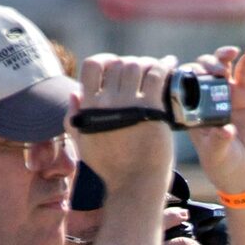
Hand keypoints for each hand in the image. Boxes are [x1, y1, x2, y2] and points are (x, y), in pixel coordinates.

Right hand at [75, 53, 179, 192]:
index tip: (116, 65)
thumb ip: (74, 119)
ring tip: (155, 68)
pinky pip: (156, 75)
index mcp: (89, 108)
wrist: (135, 185)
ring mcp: (129, 105)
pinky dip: (164, 66)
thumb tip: (74, 93)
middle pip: (118, 64)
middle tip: (142, 70)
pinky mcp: (152, 110)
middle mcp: (107, 103)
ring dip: (147, 63)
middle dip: (131, 63)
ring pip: (137, 66)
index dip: (106, 60)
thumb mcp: (83, 144)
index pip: (92, 65)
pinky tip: (170, 64)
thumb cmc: (111, 167)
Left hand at [184, 45, 244, 198]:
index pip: (184, 84)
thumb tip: (226, 130)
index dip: (186, 75)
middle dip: (206, 65)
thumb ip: (219, 142)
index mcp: (193, 110)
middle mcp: (208, 99)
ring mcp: (229, 95)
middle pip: (202, 71)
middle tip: (215, 71)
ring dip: (223, 56)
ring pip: (222, 67)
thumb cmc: (225, 166)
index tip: (192, 75)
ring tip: (229, 54)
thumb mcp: (216, 156)